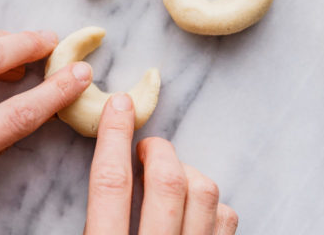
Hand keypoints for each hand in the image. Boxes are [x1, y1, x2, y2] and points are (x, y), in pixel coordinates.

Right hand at [84, 94, 237, 234]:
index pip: (112, 184)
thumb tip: (111, 163)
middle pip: (167, 182)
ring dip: (186, 173)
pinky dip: (210, 202)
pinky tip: (193, 207)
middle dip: (158, 151)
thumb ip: (98, 218)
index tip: (119, 106)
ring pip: (203, 193)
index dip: (114, 137)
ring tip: (169, 178)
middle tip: (148, 149)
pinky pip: (225, 217)